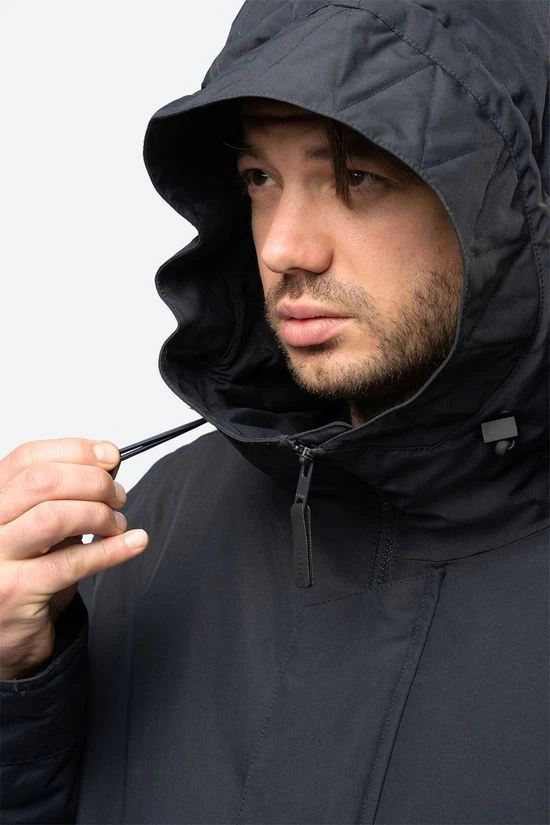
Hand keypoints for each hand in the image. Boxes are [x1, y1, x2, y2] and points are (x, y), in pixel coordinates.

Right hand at [0, 438, 147, 678]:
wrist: (5, 638)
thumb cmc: (23, 575)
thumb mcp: (36, 528)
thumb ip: (61, 498)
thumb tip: (106, 466)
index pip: (28, 458)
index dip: (75, 451)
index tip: (109, 455)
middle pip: (43, 481)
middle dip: (93, 481)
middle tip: (118, 495)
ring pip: (55, 515)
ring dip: (100, 514)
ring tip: (117, 523)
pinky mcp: (17, 591)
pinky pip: (73, 562)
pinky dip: (112, 550)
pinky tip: (133, 543)